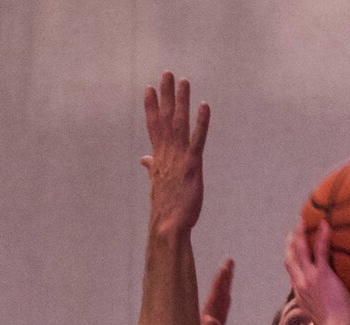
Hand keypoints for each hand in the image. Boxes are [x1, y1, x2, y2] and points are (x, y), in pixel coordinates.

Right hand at [142, 71, 209, 236]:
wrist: (168, 226)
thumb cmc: (165, 208)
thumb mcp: (157, 183)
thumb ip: (152, 166)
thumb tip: (145, 160)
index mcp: (158, 157)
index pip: (153, 126)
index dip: (151, 106)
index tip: (149, 88)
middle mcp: (167, 153)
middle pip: (165, 118)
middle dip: (166, 95)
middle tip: (167, 73)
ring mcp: (179, 157)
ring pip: (180, 123)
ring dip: (182, 101)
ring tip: (184, 81)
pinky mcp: (192, 164)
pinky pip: (198, 139)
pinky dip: (201, 122)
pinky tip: (204, 106)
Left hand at [197, 258, 233, 324]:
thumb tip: (210, 318)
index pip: (214, 302)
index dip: (221, 283)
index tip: (227, 265)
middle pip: (215, 304)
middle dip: (222, 284)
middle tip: (229, 264)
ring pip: (214, 314)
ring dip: (220, 296)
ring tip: (226, 279)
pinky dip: (217, 313)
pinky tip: (217, 309)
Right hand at [284, 216, 349, 324]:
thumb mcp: (323, 319)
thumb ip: (323, 310)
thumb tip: (331, 310)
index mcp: (301, 296)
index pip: (293, 275)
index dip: (292, 262)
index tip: (294, 253)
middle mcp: (301, 285)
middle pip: (290, 260)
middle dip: (290, 244)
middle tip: (294, 231)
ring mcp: (309, 279)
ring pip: (300, 251)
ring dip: (300, 234)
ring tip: (303, 221)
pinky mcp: (321, 275)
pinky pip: (320, 250)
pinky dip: (321, 236)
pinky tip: (325, 224)